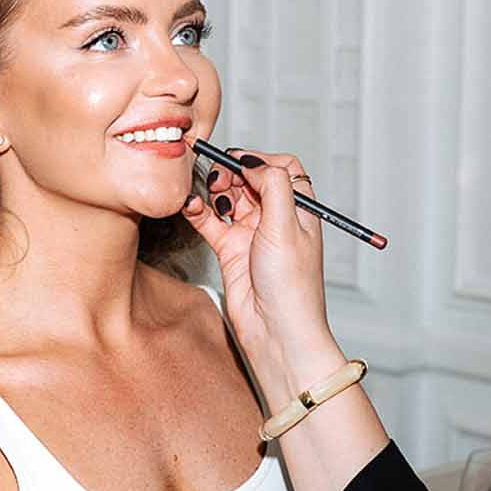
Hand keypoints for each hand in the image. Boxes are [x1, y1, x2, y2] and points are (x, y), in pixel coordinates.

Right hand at [184, 151, 346, 396]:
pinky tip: (191, 207)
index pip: (282, 168)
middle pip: (250, 180)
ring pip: (228, 199)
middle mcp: (276, 219)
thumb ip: (273, 185)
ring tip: (208, 194)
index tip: (240, 162)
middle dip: (232, 173)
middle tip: (219, 178)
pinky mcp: (230, 250)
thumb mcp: (287, 225)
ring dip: (215, 191)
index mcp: (299, 210)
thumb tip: (254, 161)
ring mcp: (251, 234)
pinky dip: (199, 211)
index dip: (260, 159)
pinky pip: (210, 222)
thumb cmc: (292, 286)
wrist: (276, 331)